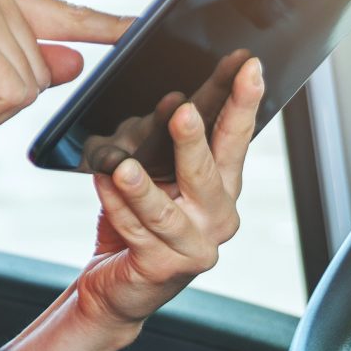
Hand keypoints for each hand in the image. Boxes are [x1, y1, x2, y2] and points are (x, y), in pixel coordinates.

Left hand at [78, 54, 263, 335]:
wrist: (122, 284)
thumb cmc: (142, 221)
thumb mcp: (157, 173)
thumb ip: (165, 141)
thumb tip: (171, 103)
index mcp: (222, 186)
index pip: (237, 136)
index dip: (244, 101)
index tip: (248, 66)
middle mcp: (217, 217)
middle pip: (209, 173)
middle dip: (193, 142)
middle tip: (182, 112)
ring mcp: (195, 247)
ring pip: (166, 212)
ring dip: (143, 188)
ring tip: (124, 167)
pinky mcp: (164, 269)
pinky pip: (136, 233)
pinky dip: (116, 207)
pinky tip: (103, 185)